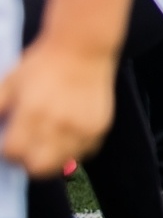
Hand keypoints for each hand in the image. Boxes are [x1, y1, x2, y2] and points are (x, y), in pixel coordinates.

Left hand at [0, 37, 116, 175]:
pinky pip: (84, 153)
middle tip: (27, 149)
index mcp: (32, 112)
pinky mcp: (99, 127)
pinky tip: (67, 133)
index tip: (10, 144)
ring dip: (52, 158)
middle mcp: (59, 124)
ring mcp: (82, 127)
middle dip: (28, 162)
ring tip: (48, 141)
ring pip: (62, 164)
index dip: (8, 152)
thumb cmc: (43, 63)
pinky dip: (74, 149)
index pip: (13, 153)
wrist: (83, 49)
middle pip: (38, 168)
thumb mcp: (8, 83)